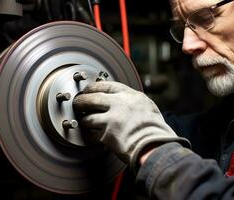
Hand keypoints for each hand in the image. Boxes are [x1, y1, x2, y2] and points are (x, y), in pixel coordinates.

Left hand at [73, 81, 189, 170]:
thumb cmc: (154, 129)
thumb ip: (132, 101)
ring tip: (84, 121)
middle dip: (82, 101)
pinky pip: (91, 134)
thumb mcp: (147, 107)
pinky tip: (90, 135)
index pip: (106, 86)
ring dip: (84, 119)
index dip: (93, 87)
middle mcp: (119, 105)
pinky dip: (90, 135)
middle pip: (92, 98)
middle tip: (77, 103)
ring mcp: (112, 119)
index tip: (88, 90)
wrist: (156, 146)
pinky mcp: (107, 134)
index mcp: (130, 96)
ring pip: (88, 117)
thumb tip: (120, 99)